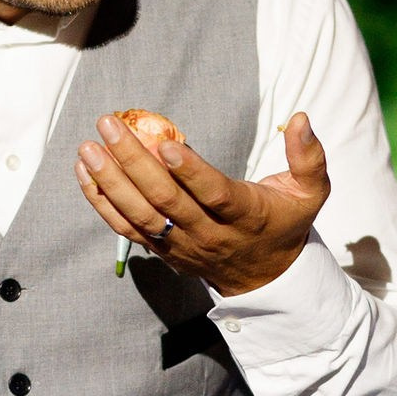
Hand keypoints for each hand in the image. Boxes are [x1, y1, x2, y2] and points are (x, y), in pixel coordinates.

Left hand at [74, 112, 329, 296]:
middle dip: (134, 163)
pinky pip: (127, 229)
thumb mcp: (311, 193)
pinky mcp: (163, 250)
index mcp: (247, 216)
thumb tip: (301, 118)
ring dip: (111, 182)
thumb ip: (309, 157)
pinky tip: (85, 171)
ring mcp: (182, 245)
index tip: (165, 144)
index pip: (215, 194)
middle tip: (109, 126)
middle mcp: (210, 234)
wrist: (265, 277)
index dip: (190, 172)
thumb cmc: (285, 222)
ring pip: (141, 216)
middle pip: (167, 201)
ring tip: (89, 148)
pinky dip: (102, 202)